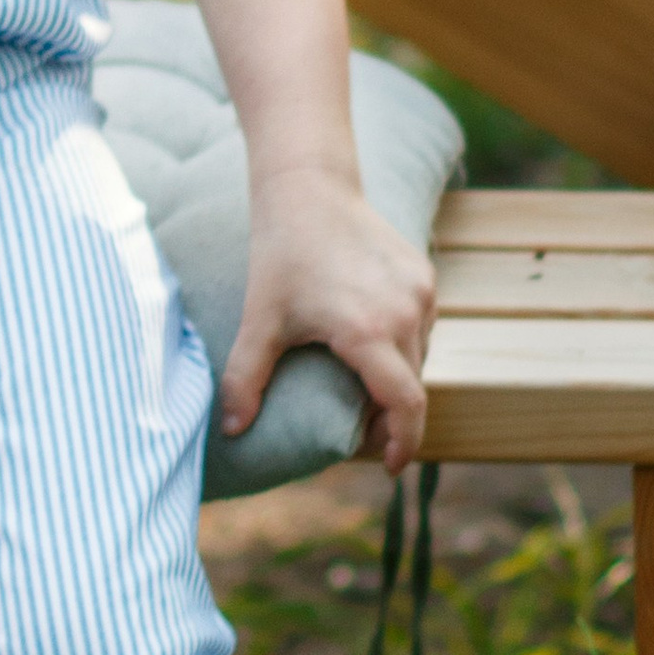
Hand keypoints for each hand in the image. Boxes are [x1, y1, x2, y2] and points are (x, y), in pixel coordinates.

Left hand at [218, 168, 434, 472]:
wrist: (309, 188)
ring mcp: (420, 292)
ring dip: (396, 381)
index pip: (405, 405)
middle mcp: (404, 313)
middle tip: (358, 431)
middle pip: (410, 387)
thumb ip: (245, 378)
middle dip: (388, 417)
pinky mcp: (423, 276)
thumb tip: (229, 429)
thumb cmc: (280, 255)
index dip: (402, 443)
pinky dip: (402, 349)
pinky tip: (370, 349)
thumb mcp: (259, 320)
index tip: (387, 466)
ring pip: (419, 358)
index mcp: (368, 332)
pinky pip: (421, 328)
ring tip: (361, 391)